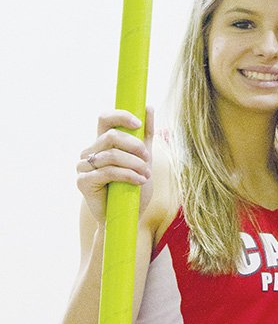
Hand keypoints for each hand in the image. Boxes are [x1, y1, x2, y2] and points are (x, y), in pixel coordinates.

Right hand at [77, 108, 153, 223]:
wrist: (128, 216)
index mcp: (102, 142)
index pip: (104, 118)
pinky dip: (128, 175)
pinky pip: (107, 172)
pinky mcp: (83, 182)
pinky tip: (140, 181)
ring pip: (111, 155)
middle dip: (134, 146)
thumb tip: (149, 107)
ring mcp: (83, 166)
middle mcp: (90, 151)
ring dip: (134, 164)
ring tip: (147, 174)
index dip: (121, 116)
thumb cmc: (134, 187)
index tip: (138, 123)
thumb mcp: (144, 158)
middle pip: (111, 136)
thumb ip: (145, 134)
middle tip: (148, 159)